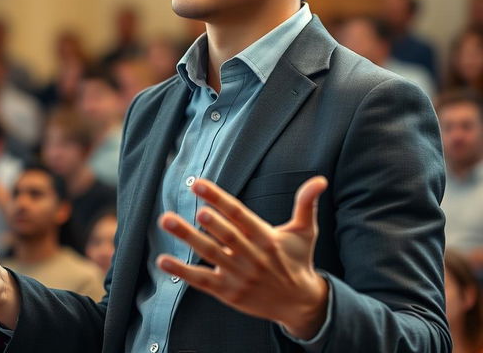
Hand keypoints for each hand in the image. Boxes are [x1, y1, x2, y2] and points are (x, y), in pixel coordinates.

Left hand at [156, 176, 328, 339]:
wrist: (299, 304)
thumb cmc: (298, 261)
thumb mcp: (305, 231)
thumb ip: (306, 203)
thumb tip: (320, 179)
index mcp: (266, 238)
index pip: (239, 214)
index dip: (219, 198)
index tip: (200, 184)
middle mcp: (252, 256)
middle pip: (226, 236)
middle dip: (209, 220)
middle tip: (191, 206)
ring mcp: (238, 276)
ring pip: (210, 254)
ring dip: (187, 238)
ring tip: (167, 220)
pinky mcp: (228, 292)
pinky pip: (201, 281)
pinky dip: (182, 272)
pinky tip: (163, 260)